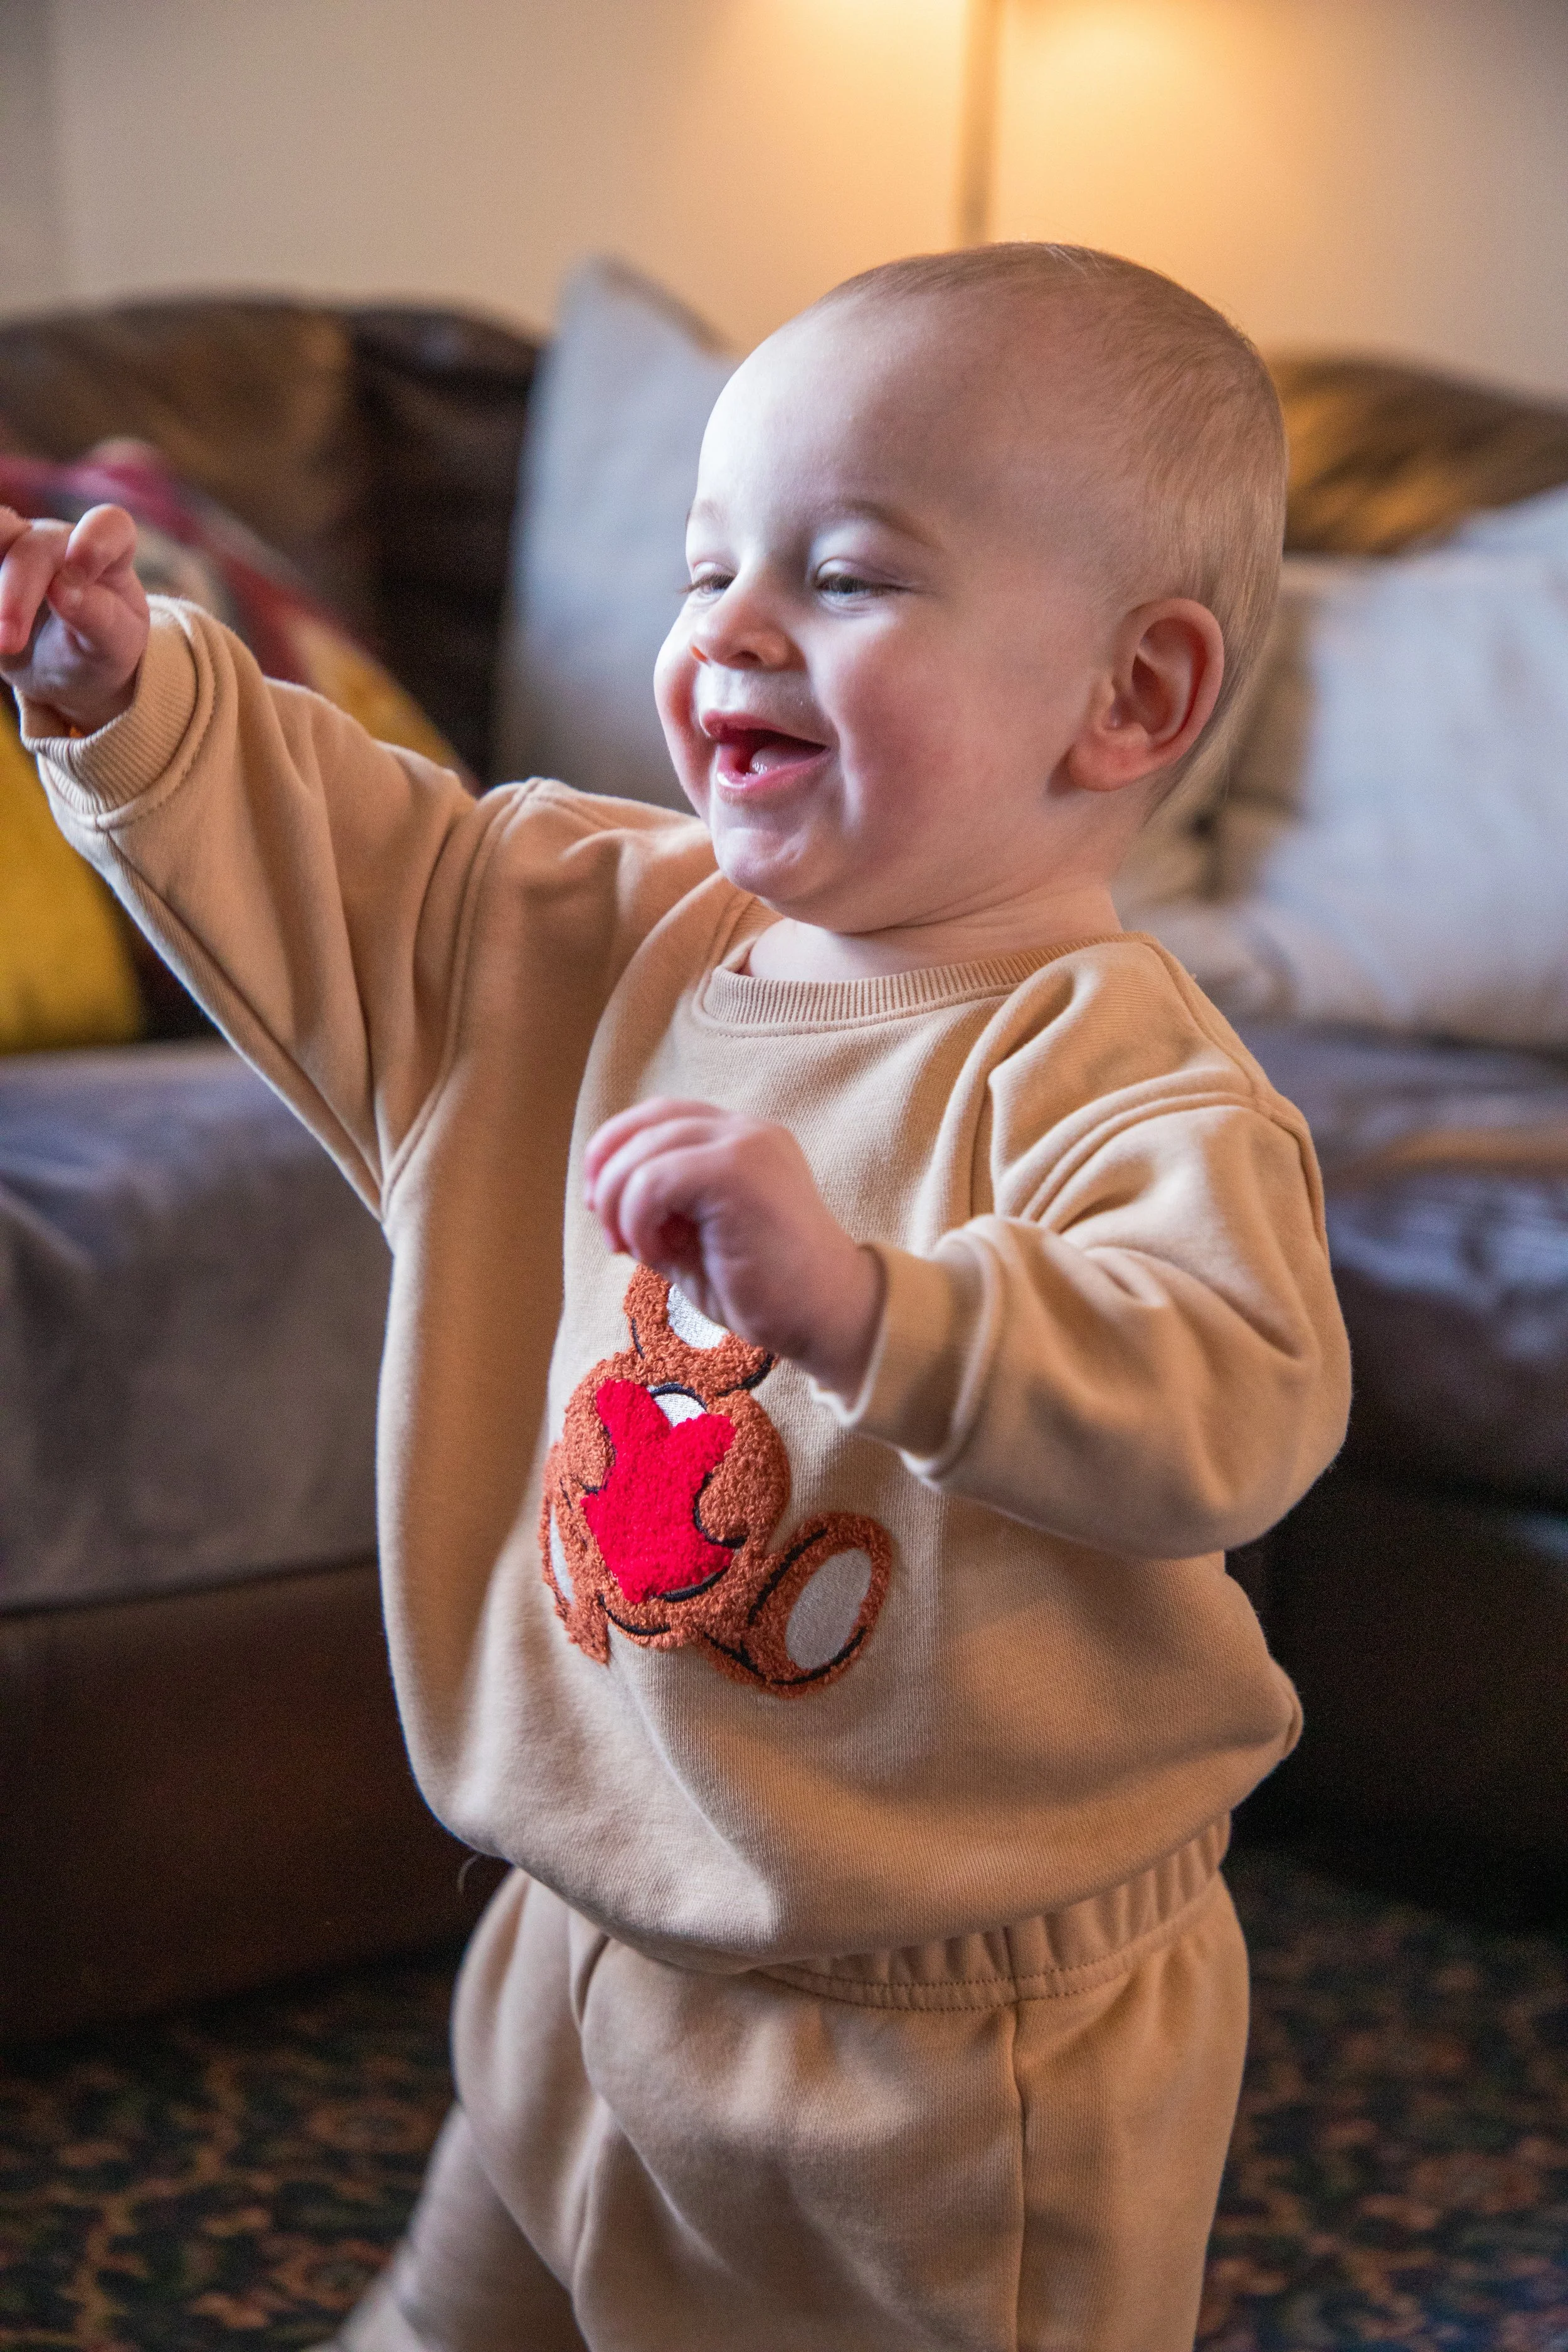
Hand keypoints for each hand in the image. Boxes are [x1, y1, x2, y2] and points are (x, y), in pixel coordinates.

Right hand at [0, 503, 148, 733]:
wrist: (64, 667)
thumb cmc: (100, 647)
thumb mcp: (113, 645)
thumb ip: (98, 616)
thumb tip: (61, 588)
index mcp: (108, 553)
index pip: (109, 526)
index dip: (94, 541)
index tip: (78, 570)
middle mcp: (58, 542)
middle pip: (32, 545)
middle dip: (17, 590)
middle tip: (9, 642)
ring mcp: (17, 547)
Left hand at [583, 1098, 884, 1398]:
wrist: (826, 1317)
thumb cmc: (764, 1290)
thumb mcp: (695, 1239)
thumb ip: (659, 1210)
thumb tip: (603, 1197)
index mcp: (742, 1139)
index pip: (660, 1115)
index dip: (615, 1149)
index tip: (602, 1205)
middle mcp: (746, 1129)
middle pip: (646, 1123)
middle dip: (608, 1178)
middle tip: (612, 1236)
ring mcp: (746, 1144)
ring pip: (644, 1151)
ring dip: (620, 1205)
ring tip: (637, 1250)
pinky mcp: (738, 1170)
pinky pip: (655, 1179)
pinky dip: (638, 1219)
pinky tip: (656, 1254)